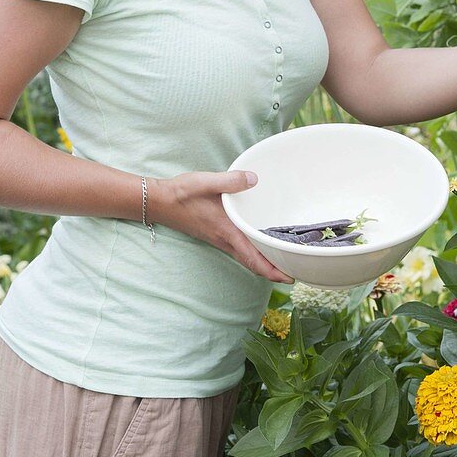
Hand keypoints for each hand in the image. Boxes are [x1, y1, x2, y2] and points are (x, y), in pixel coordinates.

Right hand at [147, 171, 293, 283]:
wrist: (160, 201)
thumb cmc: (182, 193)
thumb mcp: (206, 182)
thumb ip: (230, 181)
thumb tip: (254, 179)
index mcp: (226, 231)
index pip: (253, 257)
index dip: (272, 270)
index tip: (290, 277)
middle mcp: (225, 239)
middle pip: (253, 263)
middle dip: (274, 270)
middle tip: (296, 270)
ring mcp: (220, 239)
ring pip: (247, 257)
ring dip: (265, 263)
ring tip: (284, 259)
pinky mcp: (217, 234)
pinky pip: (240, 249)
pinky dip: (254, 253)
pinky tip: (260, 244)